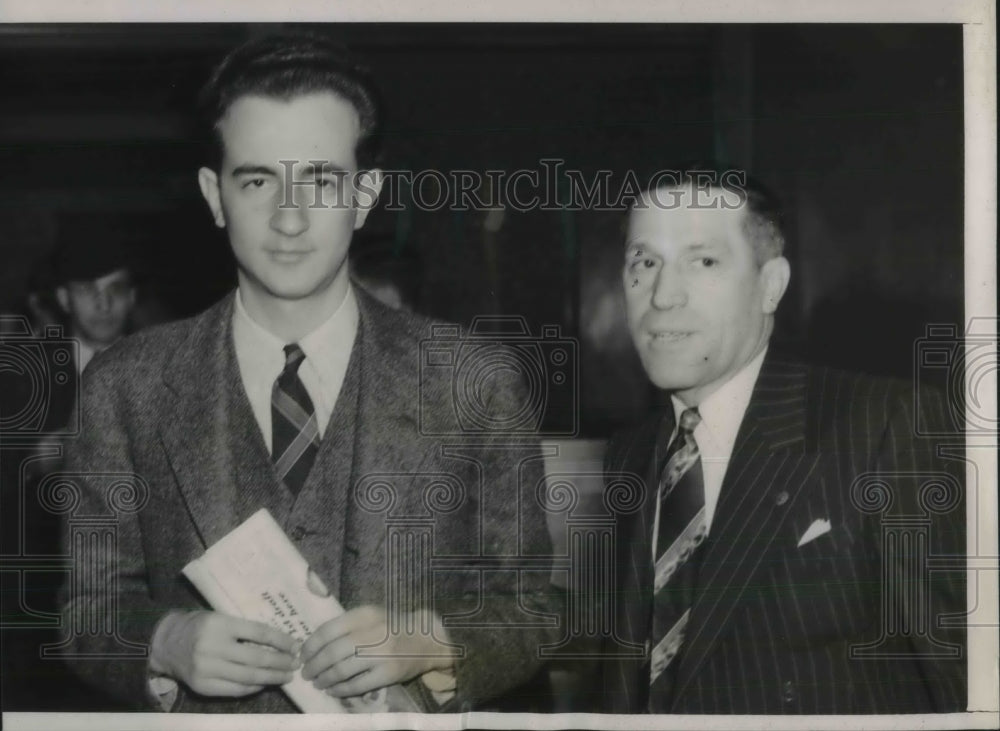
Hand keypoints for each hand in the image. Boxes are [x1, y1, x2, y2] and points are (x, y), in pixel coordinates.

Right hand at [149, 610, 299, 697]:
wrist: (166, 644)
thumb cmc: (199, 626)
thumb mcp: (220, 618)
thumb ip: (244, 629)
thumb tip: (279, 642)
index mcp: (220, 624)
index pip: (259, 633)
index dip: (281, 641)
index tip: (296, 646)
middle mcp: (213, 647)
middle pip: (256, 658)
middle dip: (280, 663)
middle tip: (296, 664)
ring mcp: (206, 669)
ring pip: (248, 677)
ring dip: (272, 678)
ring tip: (286, 676)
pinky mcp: (202, 686)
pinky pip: (235, 689)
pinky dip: (253, 687)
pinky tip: (264, 683)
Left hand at [300, 606, 454, 696]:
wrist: (425, 638)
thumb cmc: (391, 626)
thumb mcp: (370, 616)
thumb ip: (346, 625)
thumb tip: (314, 644)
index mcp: (364, 615)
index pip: (328, 630)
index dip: (310, 646)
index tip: (303, 655)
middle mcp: (372, 633)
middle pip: (332, 653)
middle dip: (314, 666)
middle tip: (306, 672)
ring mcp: (380, 655)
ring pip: (342, 670)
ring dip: (324, 679)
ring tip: (318, 683)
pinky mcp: (388, 674)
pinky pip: (357, 686)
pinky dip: (341, 690)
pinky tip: (333, 691)